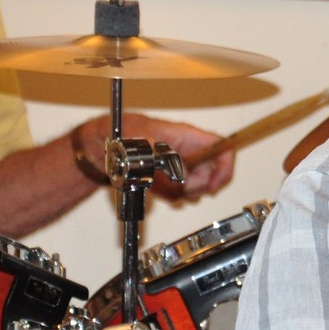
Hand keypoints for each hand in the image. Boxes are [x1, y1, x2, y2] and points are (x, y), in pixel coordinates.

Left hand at [76, 113, 235, 198]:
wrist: (103, 146)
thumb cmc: (119, 132)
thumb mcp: (134, 138)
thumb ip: (153, 149)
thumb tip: (167, 160)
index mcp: (187, 136)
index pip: (221, 147)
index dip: (225, 167)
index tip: (213, 185)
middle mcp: (189, 150)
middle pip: (212, 173)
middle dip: (196, 186)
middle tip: (177, 188)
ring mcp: (183, 164)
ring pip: (198, 186)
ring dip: (182, 193)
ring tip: (161, 187)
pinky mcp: (174, 177)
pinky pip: (183, 193)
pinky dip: (173, 197)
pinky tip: (158, 190)